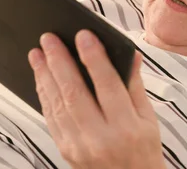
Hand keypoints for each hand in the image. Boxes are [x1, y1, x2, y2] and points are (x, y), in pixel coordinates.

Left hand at [28, 30, 165, 168]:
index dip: (95, 58)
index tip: (84, 35)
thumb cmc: (142, 150)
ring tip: (37, 53)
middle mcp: (101, 137)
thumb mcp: (148, 119)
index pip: (108, 85)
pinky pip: (51, 119)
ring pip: (58, 105)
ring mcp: (80, 146)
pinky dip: (44, 95)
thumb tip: (130, 54)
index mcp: (127, 127)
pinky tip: (41, 78)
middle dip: (60, 62)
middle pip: (75, 93)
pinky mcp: (66, 151)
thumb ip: (135, 86)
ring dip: (45, 76)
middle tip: (49, 38)